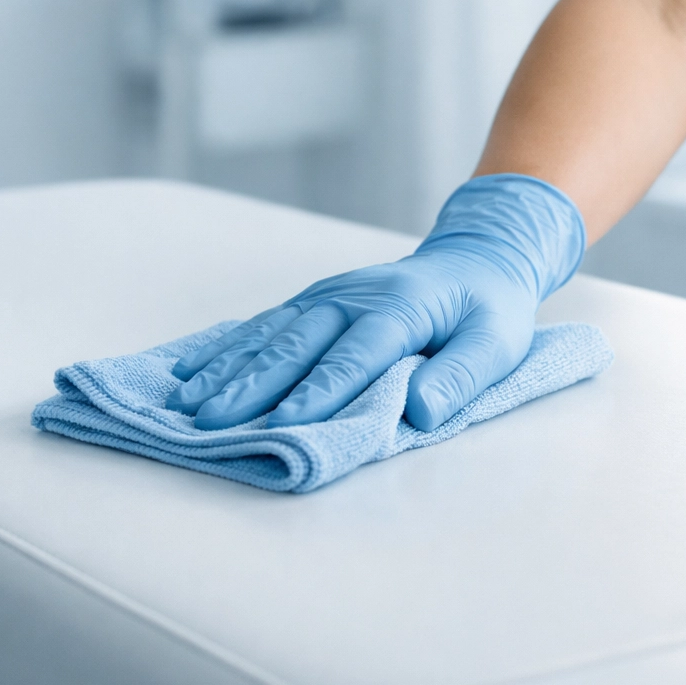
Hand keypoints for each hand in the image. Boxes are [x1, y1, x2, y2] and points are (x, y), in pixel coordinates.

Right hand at [166, 174, 585, 431]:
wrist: (475, 259)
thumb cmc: (487, 311)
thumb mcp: (497, 344)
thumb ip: (461, 376)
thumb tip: (422, 411)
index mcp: (402, 306)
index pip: (357, 354)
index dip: (322, 391)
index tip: (288, 425)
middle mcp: (354, 296)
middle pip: (298, 345)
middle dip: (253, 386)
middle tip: (212, 423)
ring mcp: (327, 296)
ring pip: (271, 335)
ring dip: (228, 370)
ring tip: (188, 404)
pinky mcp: (311, 302)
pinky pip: (263, 325)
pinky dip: (225, 348)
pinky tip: (190, 369)